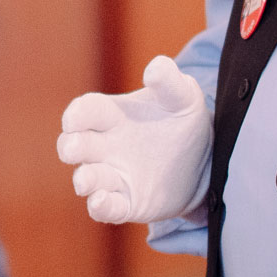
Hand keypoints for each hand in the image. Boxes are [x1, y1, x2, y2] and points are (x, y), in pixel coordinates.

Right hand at [55, 55, 211, 224]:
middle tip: (73, 149)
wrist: (206, 161)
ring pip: (86, 178)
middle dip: (69, 147)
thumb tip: (155, 68)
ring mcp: (114, 176)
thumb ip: (170, 81)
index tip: (75, 119)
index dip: (76, 115)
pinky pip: (106, 208)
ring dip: (83, 180)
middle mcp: (105, 146)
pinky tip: (101, 202)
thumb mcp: (184, 97)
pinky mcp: (126, 203)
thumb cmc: (184, 120)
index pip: (84, 112)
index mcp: (112, 116)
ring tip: (86, 182)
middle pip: (74, 145)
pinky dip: (99, 206)